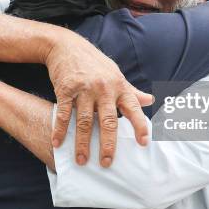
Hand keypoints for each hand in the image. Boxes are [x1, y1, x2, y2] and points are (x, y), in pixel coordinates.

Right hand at [45, 32, 152, 167]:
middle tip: (107, 163)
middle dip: (108, 144)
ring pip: (85, 121)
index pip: (133, 108)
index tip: (144, 143)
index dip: (140, 126)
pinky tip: (58, 143)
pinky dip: (60, 130)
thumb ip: (131, 90)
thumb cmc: (94, 63)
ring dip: (83, 143)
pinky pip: (64, 114)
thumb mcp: (115, 74)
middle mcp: (104, 88)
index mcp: (119, 86)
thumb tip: (150, 101)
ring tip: (82, 160)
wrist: (67, 46)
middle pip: (108, 120)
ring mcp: (84, 89)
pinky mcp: (66, 89)